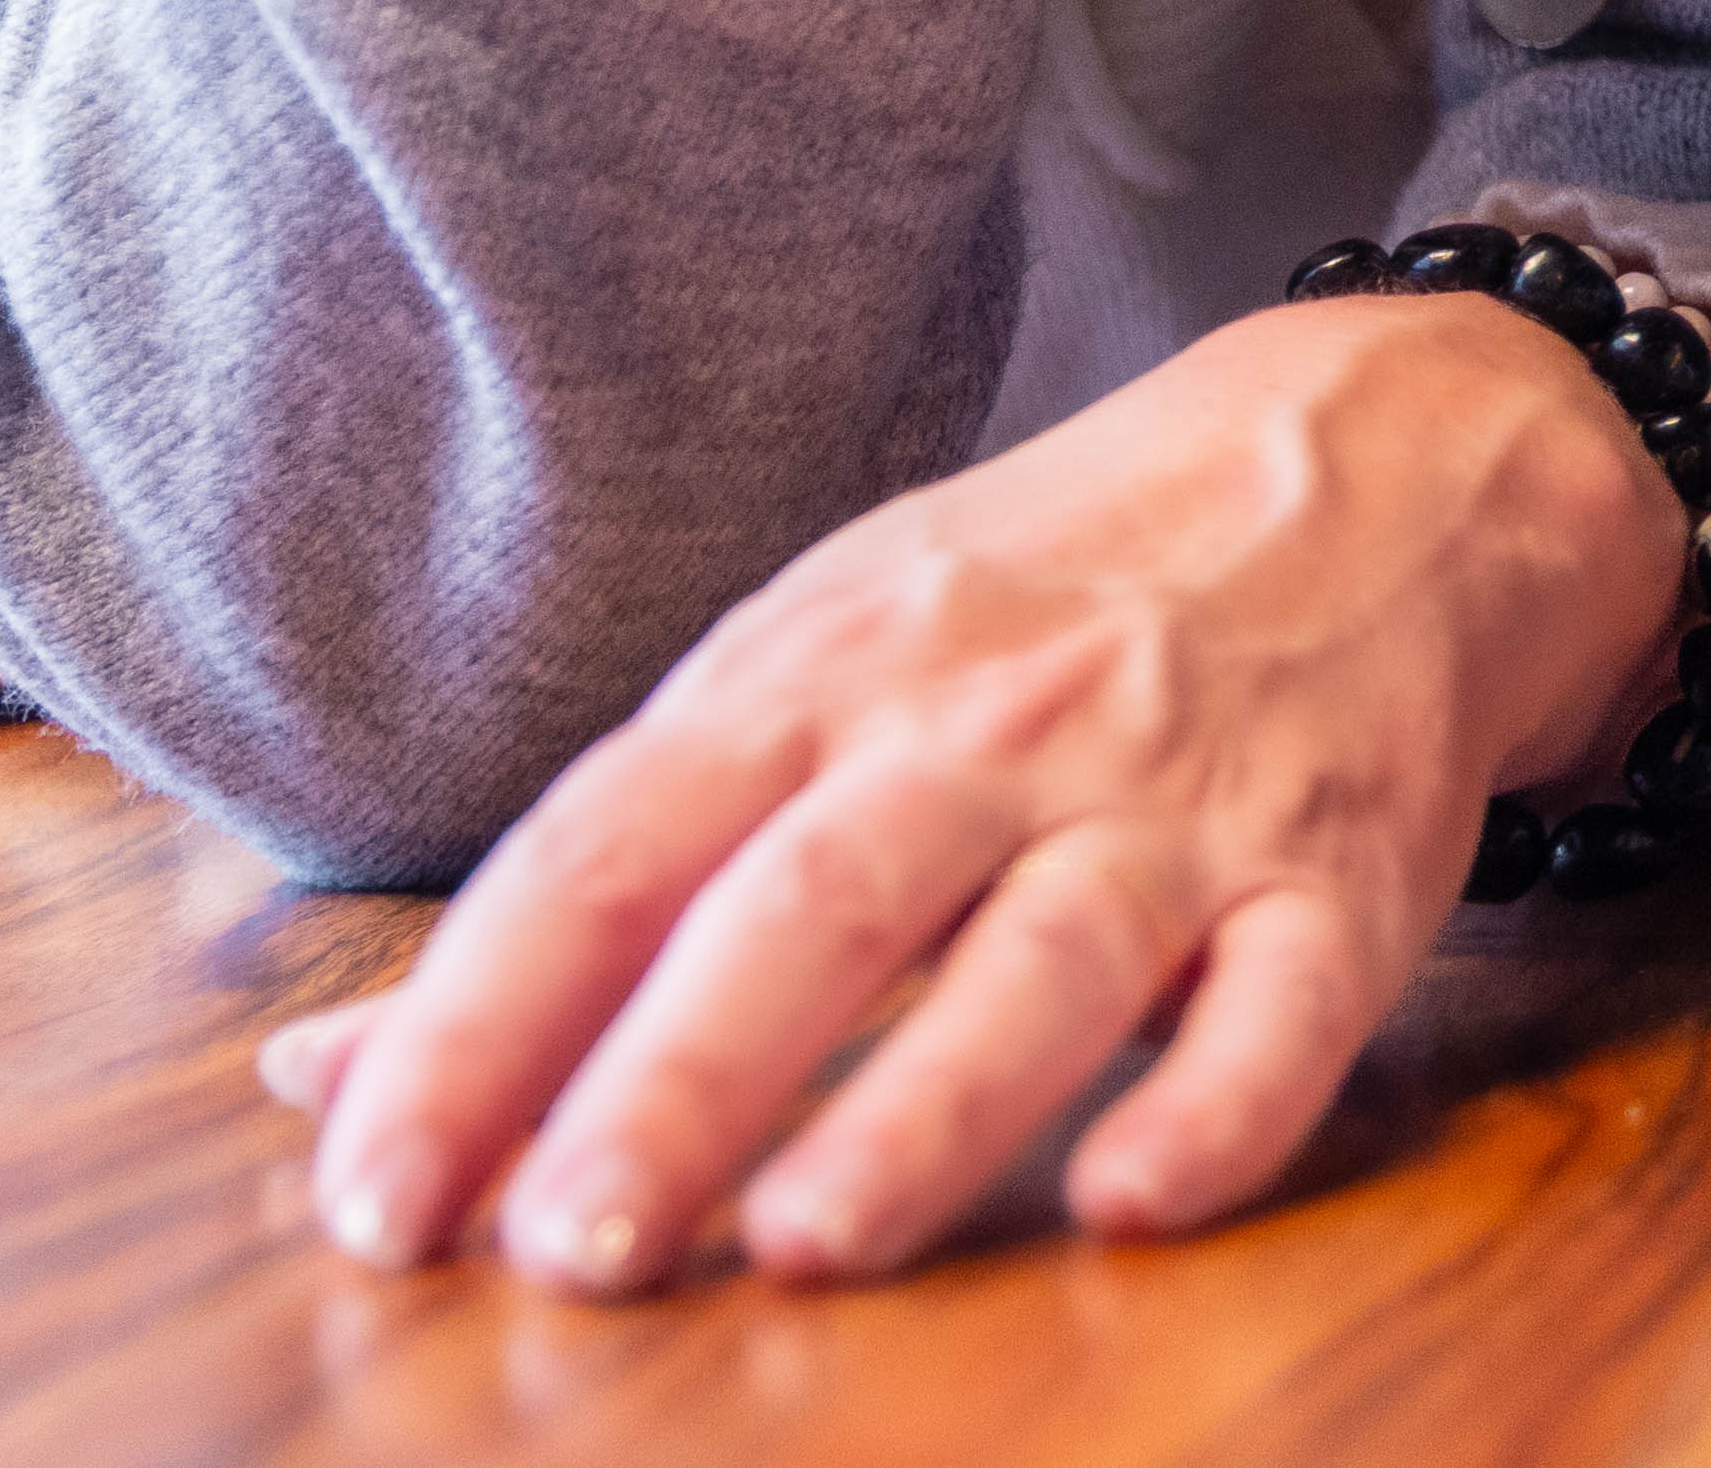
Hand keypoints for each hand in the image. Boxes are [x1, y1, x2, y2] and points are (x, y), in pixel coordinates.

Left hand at [258, 293, 1675, 1285]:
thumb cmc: (1036, 603)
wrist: (1385, 459)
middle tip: (564, 1251)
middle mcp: (985, 726)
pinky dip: (1217, 1103)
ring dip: (924, 1102)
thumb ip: (585, 887)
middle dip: (679, 1079)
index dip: (481, 1021)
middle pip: (810, 903)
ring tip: (803, 1242)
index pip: (610, 847)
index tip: (371, 1194)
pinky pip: (1289, 1001)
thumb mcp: (796, 674)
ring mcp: (1176, 799)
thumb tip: (324, 1075)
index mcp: (817, 675)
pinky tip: (1132, 1199)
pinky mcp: (1345, 874)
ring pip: (1042, 956)